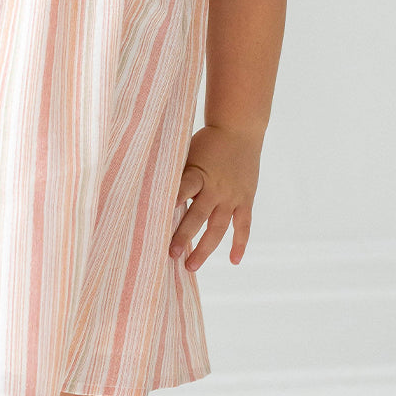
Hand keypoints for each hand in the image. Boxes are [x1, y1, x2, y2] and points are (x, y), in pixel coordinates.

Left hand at [168, 124, 260, 271]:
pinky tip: (234, 261)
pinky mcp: (246, 200)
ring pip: (218, 228)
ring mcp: (232, 196)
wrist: (239, 128)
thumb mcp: (187, 153)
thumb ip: (175, 175)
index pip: (182, 191)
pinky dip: (240, 244)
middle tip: (170, 255)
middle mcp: (215, 188)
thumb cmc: (206, 142)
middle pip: (197, 217)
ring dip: (204, 248)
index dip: (171, 203)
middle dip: (183, 237)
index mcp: (197, 174)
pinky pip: (244, 226)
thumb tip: (150, 193)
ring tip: (190, 266)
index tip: (157, 221)